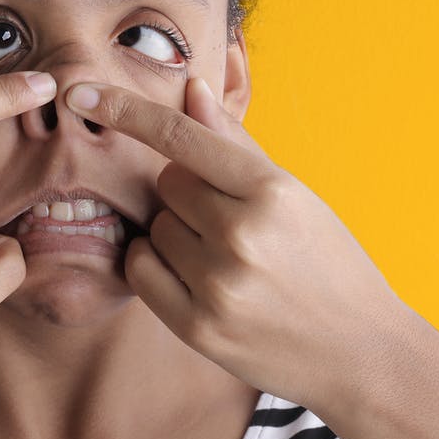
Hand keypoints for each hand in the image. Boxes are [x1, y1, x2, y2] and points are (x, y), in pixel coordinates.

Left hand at [66, 76, 416, 413]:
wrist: (358, 351)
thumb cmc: (328, 263)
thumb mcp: (295, 196)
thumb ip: (235, 143)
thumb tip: (192, 88)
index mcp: (272, 191)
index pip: (181, 137)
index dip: (126, 110)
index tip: (80, 93)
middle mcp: (242, 234)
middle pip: (167, 183)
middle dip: (190, 194)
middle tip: (233, 223)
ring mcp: (217, 284)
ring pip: (155, 227)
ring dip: (177, 234)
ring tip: (229, 259)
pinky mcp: (197, 327)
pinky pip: (141, 270)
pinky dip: (156, 266)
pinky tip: (198, 278)